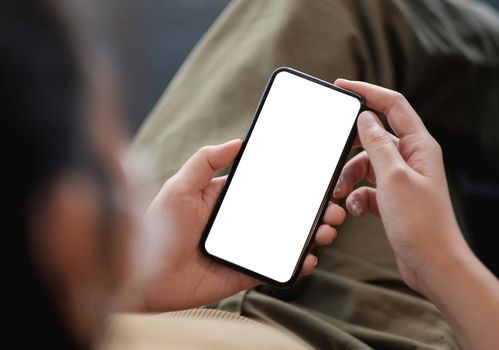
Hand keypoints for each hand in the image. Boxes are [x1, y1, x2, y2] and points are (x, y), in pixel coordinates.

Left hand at [140, 140, 345, 311]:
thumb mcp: (179, 185)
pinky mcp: (245, 273)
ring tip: (328, 229)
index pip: (268, 188)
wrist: (143, 275)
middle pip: (286, 214)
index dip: (294, 185)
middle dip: (313, 210)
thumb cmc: (157, 226)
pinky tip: (310, 258)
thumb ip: (207, 160)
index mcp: (228, 199)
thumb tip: (239, 141)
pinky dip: (297, 264)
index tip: (317, 179)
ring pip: (287, 239)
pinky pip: (277, 268)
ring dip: (313, 234)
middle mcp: (241, 222)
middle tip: (333, 208)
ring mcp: (246, 248)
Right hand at [333, 80, 469, 292]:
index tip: (341, 86)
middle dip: (351, 147)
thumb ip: (377, 144)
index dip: (368, 91)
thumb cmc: (420, 223)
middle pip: (375, 137)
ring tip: (341, 193)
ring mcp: (402, 180)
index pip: (393, 105)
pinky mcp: (393, 200)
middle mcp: (412, 159)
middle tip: (331, 151)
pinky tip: (356, 211)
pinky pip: (368, 188)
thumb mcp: (393, 177)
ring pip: (367, 165)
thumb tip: (365, 117)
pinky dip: (358, 197)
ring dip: (350, 177)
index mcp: (419, 146)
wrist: (432, 265)